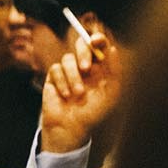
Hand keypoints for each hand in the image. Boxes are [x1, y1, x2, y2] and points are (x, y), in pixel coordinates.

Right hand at [40, 28, 124, 154]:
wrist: (71, 127)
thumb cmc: (93, 112)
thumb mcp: (111, 92)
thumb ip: (114, 70)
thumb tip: (112, 49)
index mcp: (100, 68)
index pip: (99, 46)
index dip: (98, 39)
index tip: (96, 41)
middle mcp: (83, 67)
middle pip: (81, 45)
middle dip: (83, 53)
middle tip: (86, 68)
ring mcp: (67, 71)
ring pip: (67, 59)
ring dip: (73, 77)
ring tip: (78, 94)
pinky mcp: (53, 77)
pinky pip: (55, 70)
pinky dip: (61, 82)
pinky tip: (65, 95)